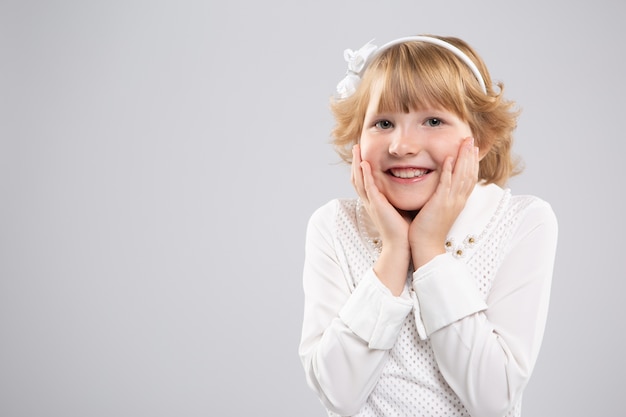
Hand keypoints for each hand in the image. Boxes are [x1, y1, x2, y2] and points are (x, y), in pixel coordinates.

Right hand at [352, 145, 410, 294]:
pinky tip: (365, 164)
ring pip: (359, 180)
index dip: (362, 167)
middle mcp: (370, 202)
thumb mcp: (400, 207)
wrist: (402, 245)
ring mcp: (372, 203)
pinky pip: (368, 188)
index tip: (363, 154)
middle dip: (356, 161)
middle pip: (357, 178)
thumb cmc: (403, 229)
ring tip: (357, 150)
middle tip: (356, 147)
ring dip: (357, 163)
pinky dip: (365, 175)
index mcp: (375, 202)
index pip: (365, 181)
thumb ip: (401, 195)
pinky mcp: (377, 206)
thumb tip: (411, 183)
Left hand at [409, 137, 478, 268]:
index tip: (472, 148)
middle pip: (469, 173)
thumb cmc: (429, 229)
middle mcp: (458, 200)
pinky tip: (449, 159)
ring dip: (464, 158)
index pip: (469, 178)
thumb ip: (441, 196)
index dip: (471, 162)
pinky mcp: (440, 204)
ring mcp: (451, 202)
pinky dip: (449, 171)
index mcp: (458, 201)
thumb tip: (440, 186)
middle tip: (471, 139)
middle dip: (470, 155)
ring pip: (462, 176)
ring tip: (465, 143)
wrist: (426, 246)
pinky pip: (446, 184)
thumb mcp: (439, 209)